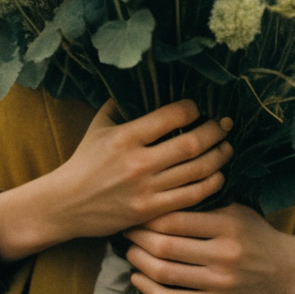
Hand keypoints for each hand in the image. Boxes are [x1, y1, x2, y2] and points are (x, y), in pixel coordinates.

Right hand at [0, 99, 231, 261]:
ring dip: (219, 157)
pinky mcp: (151, 211)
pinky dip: (210, 184)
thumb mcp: (99, 125)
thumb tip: (143, 82)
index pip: (171, 116)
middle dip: (214, 132)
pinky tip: (218, 174)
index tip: (197, 107)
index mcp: (125, 136)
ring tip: (227, 147)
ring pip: (196, 171)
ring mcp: (146, 189)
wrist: (67, 204)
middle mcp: (138, 162)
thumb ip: (121, 104)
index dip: (191, 109)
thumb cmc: (85, 160)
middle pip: (190, 144)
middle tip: (224, 124)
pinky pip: (191, 197)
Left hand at [122, 204, 294, 293]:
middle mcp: (223, 255)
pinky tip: (137, 277)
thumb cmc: (254, 231)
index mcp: (227, 225)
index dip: (149, 215)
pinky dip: (148, 290)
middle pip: (165, 247)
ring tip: (130, 249)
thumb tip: (160, 189)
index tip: (136, 208)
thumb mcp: (235, 207)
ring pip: (165, 274)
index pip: (176, 219)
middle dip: (138, 237)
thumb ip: (204, 201)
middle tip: (126, 227)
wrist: (283, 270)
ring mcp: (219, 284)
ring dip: (139, 262)